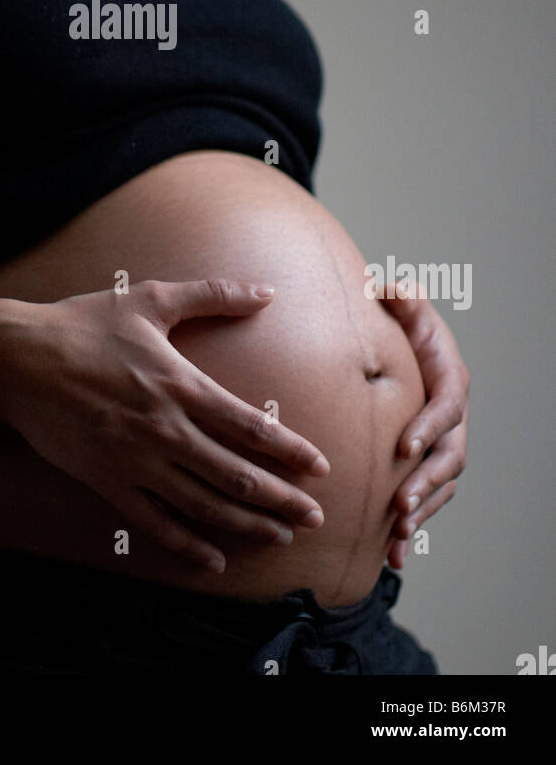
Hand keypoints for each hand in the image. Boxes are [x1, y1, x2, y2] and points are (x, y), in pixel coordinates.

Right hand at [0, 278, 330, 572]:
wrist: (18, 358)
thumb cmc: (85, 323)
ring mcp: (135, 461)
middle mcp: (164, 429)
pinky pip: (154, 523)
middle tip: (314, 517)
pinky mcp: (107, 482)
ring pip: (202, 505)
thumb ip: (213, 295)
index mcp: (180, 385)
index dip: (290, 451)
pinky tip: (212, 559)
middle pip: (235, 475)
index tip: (319, 467)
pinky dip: (186, 545)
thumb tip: (265, 291)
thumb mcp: (150, 299)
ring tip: (278, 537)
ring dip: (245, 524)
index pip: (250, 427)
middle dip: (281, 499)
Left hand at [376, 278, 469, 568]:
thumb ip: (400, 297)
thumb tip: (390, 286)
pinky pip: (428, 499)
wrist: (398, 343)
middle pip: (448, 456)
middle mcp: (452, 416)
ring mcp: (443, 443)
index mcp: (448, 378)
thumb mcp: (403, 303)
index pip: (446, 407)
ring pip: (441, 486)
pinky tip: (392, 556)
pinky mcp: (427, 464)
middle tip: (400, 505)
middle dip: (426, 483)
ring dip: (422, 512)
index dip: (428, 428)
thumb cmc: (401, 322)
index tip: (403, 447)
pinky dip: (413, 529)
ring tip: (397, 537)